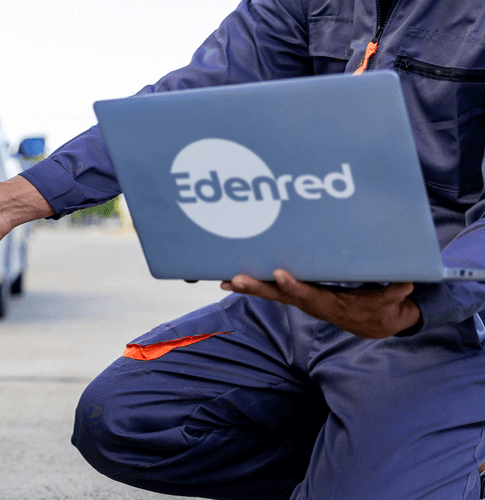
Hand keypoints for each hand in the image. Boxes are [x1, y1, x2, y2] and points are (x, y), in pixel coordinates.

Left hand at [220, 270, 420, 338]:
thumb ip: (395, 294)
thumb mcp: (392, 302)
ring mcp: (302, 302)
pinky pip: (271, 291)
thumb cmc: (382, 308)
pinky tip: (230, 281)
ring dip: (247, 287)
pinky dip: (251, 286)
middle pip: (280, 296)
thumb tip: (405, 283)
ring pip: (271, 294)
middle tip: (233, 279)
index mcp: (330, 304)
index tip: (279, 273)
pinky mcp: (298, 297)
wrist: (374, 323)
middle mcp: (311, 304)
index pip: (309, 295)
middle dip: (257, 287)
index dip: (294, 286)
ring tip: (222, 281)